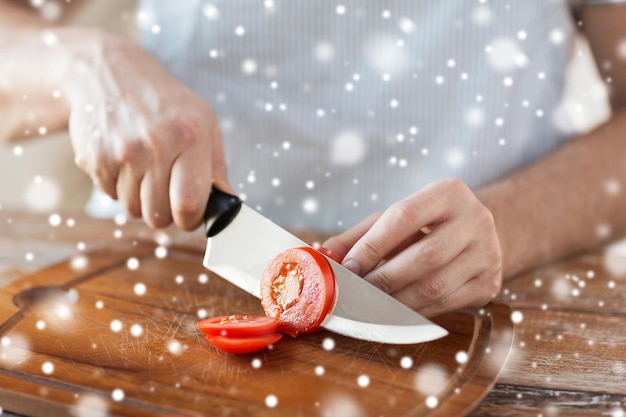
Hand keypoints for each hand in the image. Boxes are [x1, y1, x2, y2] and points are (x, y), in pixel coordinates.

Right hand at [60, 29, 229, 229]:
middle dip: (167, 212)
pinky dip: (120, 186)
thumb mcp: (203, 121)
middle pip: (159, 215)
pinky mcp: (93, 158)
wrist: (107, 71)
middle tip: (168, 191)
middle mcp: (155, 144)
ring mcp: (120, 152)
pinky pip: (111, 196)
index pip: (189, 203)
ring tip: (146, 169)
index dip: (191, 220)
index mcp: (189, 136)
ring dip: (141, 200)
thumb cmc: (166, 102)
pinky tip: (125, 160)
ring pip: (133, 210)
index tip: (191, 215)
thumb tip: (227, 206)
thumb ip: (217, 167)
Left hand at [322, 178, 502, 316]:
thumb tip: (319, 257)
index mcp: (449, 192)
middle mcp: (476, 219)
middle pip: (423, 257)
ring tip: (368, 307)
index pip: (404, 217)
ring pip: (435, 286)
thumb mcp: (393, 219)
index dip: (372, 245)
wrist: (477, 232)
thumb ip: (357, 237)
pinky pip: (446, 305)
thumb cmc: (425, 224)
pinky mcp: (490, 282)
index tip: (347, 268)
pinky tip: (394, 313)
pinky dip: (414, 313)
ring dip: (395, 302)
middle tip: (355, 295)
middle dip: (382, 280)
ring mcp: (488, 253)